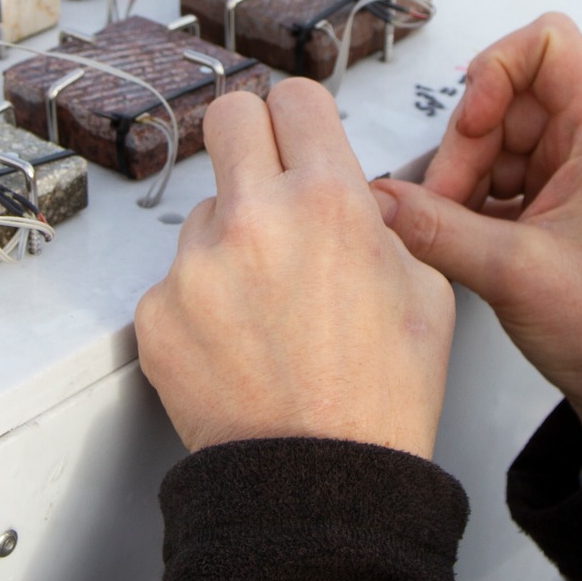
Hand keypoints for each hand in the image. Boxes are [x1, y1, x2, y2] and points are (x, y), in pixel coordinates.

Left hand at [135, 79, 456, 458]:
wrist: (319, 483)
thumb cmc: (379, 399)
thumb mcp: (424, 290)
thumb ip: (382, 225)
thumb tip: (352, 199)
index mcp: (329, 203)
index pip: (295, 97)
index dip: (301, 118)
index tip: (300, 136)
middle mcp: (255, 220)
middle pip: (227, 117)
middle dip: (251, 140)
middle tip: (266, 182)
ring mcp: (195, 266)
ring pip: (203, 211)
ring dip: (230, 239)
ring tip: (267, 308)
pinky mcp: (156, 312)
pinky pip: (175, 279)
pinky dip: (202, 303)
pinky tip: (238, 344)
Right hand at [372, 14, 581, 461]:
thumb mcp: (515, 274)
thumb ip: (438, 231)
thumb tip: (376, 201)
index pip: (549, 43)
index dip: (497, 70)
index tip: (471, 123)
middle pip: (508, 96)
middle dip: (465, 143)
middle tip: (443, 203)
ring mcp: (570, 176)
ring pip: (494, 139)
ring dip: (461, 178)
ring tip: (451, 230)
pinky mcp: (551, 208)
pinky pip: (495, 178)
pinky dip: (469, 203)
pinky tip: (459, 241)